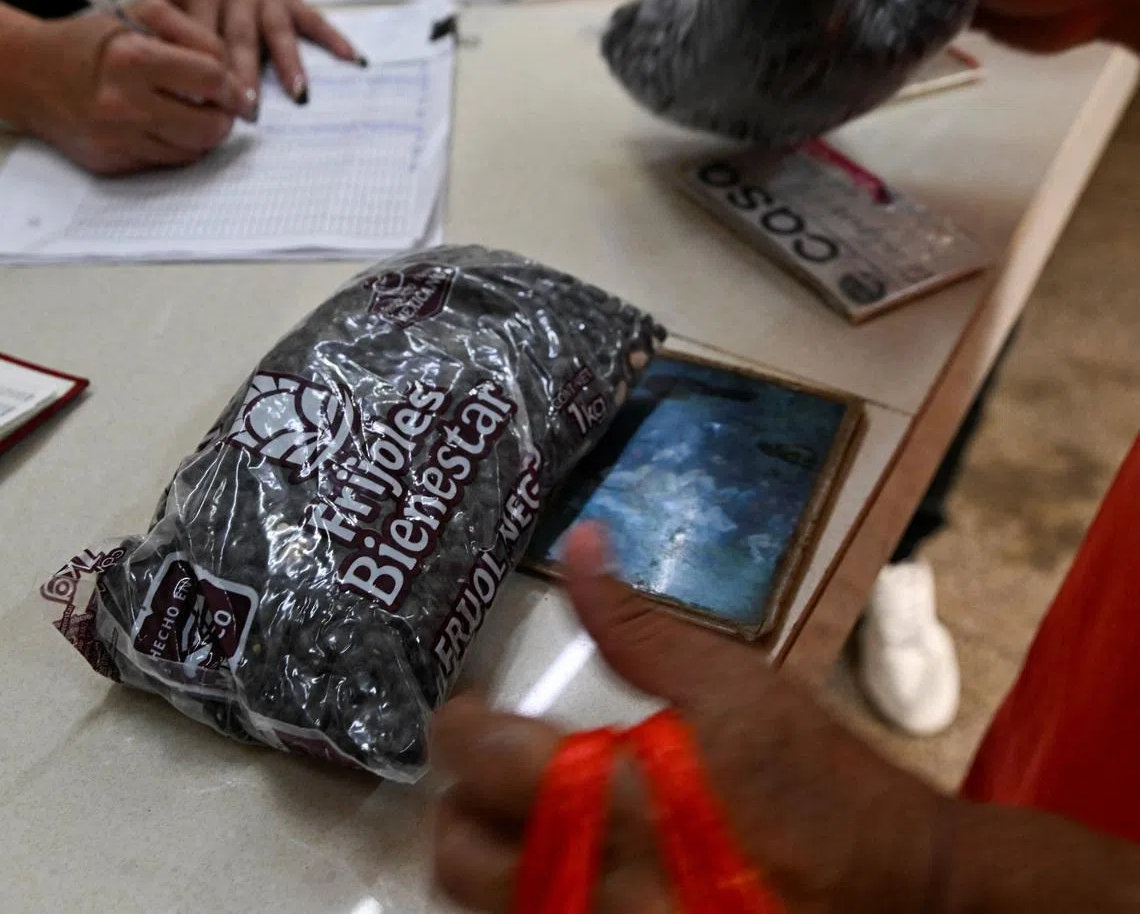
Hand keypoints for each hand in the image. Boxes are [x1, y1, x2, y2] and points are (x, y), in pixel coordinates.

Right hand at [14, 0, 249, 174]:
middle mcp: (123, 102)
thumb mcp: (141, 16)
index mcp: (131, 58)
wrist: (31, 74)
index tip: (237, 90)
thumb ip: (195, 35)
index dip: (233, 86)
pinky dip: (176, 146)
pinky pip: (167, 162)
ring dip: (203, 134)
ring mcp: (117, 137)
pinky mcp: (113, 161)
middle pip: (209, 126)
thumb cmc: (93, 43)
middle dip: (224, 117)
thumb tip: (235, 77)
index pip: (210, 78)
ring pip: (193, 150)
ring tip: (191, 114)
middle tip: (221, 107)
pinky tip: (165, 126)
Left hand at [157, 0, 361, 106]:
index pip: (202, 35)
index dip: (204, 69)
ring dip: (289, 63)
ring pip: (277, 32)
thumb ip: (168, 31)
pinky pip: (314, 20)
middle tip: (249, 111)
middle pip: (240, 38)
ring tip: (299, 94)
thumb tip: (169, 82)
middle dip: (245, 75)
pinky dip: (333, 38)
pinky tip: (352, 58)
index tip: (205, 105)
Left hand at [432, 523, 942, 912]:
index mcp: (610, 803)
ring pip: (488, 911)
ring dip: (491, 857)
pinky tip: (572, 863)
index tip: (470, 707)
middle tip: (492, 765)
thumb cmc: (812, 778)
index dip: (456, 725)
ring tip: (526, 813)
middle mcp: (591, 891)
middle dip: (457, 804)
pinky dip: (537, 897)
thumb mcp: (731, 683)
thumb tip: (578, 544)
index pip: (479, 763)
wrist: (896, 892)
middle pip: (458, 861)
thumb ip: (635, 623)